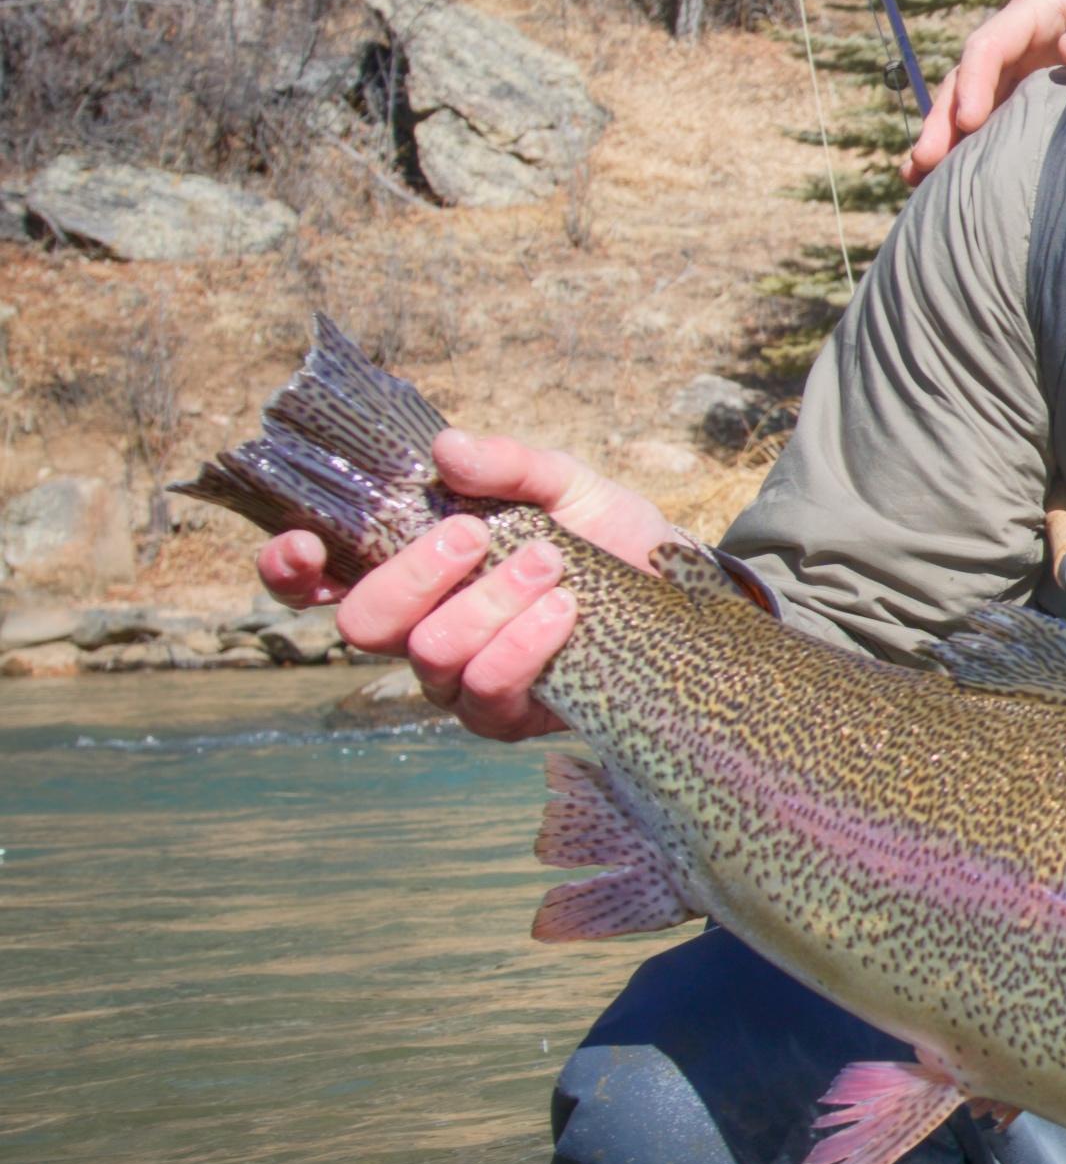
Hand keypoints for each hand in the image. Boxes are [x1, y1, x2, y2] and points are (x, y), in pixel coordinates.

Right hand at [257, 432, 678, 740]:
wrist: (678, 589)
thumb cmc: (605, 533)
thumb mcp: (563, 482)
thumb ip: (507, 464)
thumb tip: (447, 448)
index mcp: (411, 568)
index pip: (316, 581)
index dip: (290, 568)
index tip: (305, 542)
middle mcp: (419, 628)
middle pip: (364, 622)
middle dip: (414, 573)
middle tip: (473, 532)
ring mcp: (457, 678)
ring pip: (430, 654)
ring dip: (487, 603)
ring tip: (550, 560)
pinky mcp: (506, 715)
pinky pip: (487, 693)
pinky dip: (522, 645)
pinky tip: (563, 609)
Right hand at [902, 0, 1065, 184]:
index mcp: (1041, 7)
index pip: (991, 44)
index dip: (973, 81)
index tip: (967, 121)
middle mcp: (1024, 34)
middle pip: (969, 75)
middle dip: (944, 118)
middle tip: (922, 163)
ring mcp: (1027, 63)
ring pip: (975, 98)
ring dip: (948, 135)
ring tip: (918, 178)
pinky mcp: (1037, 90)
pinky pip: (997, 114)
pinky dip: (974, 142)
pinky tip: (953, 178)